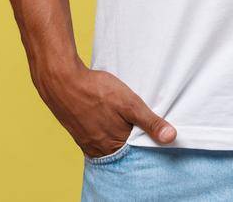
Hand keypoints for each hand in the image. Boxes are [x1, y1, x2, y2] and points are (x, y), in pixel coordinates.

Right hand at [35, 62, 176, 156]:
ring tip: (121, 117)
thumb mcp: (129, 103)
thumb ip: (150, 121)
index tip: (151, 129)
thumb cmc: (95, 90)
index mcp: (113, 145)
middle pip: (123, 148)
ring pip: (109, 142)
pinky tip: (106, 116)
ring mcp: (86, 142)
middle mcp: (98, 149)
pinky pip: (96, 137)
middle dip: (132, 137)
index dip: (146, 140)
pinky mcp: (78, 133)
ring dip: (118, 133)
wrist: (61, 80)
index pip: (138, 151)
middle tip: (136, 120)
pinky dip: (105, 129)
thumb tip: (171, 137)